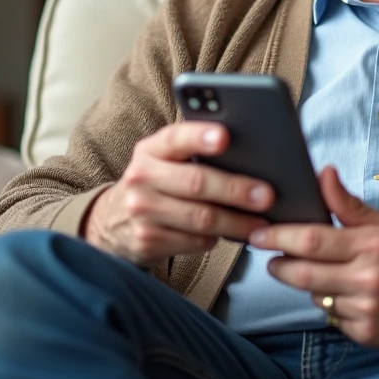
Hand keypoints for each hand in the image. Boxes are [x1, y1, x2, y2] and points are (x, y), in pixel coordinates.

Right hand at [83, 122, 272, 265]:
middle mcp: (141, 178)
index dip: (200, 136)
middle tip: (267, 195)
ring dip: (237, 222)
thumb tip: (248, 154)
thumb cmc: (156, 183)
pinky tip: (232, 234)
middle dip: (236, 189)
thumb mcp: (163, 160)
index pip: (175, 138)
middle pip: (196, 183)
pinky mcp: (148, 242)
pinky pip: (196, 241)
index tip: (226, 136)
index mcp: (150, 150)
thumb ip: (193, 153)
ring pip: (201, 218)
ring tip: (261, 222)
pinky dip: (218, 238)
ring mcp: (142, 212)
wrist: (112, 222)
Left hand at [253, 166, 378, 353]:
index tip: (259, 233)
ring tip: (317, 273)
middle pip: (303, 273)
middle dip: (279, 265)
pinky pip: (332, 317)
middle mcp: (368, 278)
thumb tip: (324, 174)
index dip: (278, 237)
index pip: (311, 240)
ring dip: (308, 285)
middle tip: (270, 257)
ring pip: (316, 296)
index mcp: (372, 244)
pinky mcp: (367, 333)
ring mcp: (367, 309)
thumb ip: (349, 205)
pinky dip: (331, 304)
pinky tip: (345, 294)